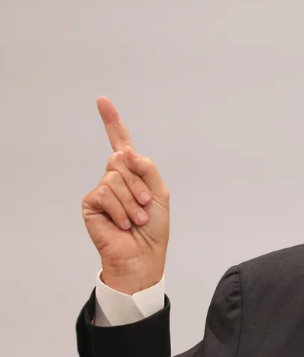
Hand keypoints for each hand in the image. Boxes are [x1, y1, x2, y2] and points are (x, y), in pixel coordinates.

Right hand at [82, 97, 169, 294]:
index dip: (111, 121)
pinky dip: (120, 210)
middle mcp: (114, 177)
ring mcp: (101, 189)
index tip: (102, 101)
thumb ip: (146, 168)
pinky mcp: (91, 203)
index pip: (120, 141)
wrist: (142, 256)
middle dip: (139, 183)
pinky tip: (123, 224)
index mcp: (133, 172)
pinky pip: (105, 193)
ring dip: (133, 201)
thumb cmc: (154, 227)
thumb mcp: (160, 193)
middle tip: (146, 206)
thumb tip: (126, 150)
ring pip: (115, 177)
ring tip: (137, 219)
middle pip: (122, 159)